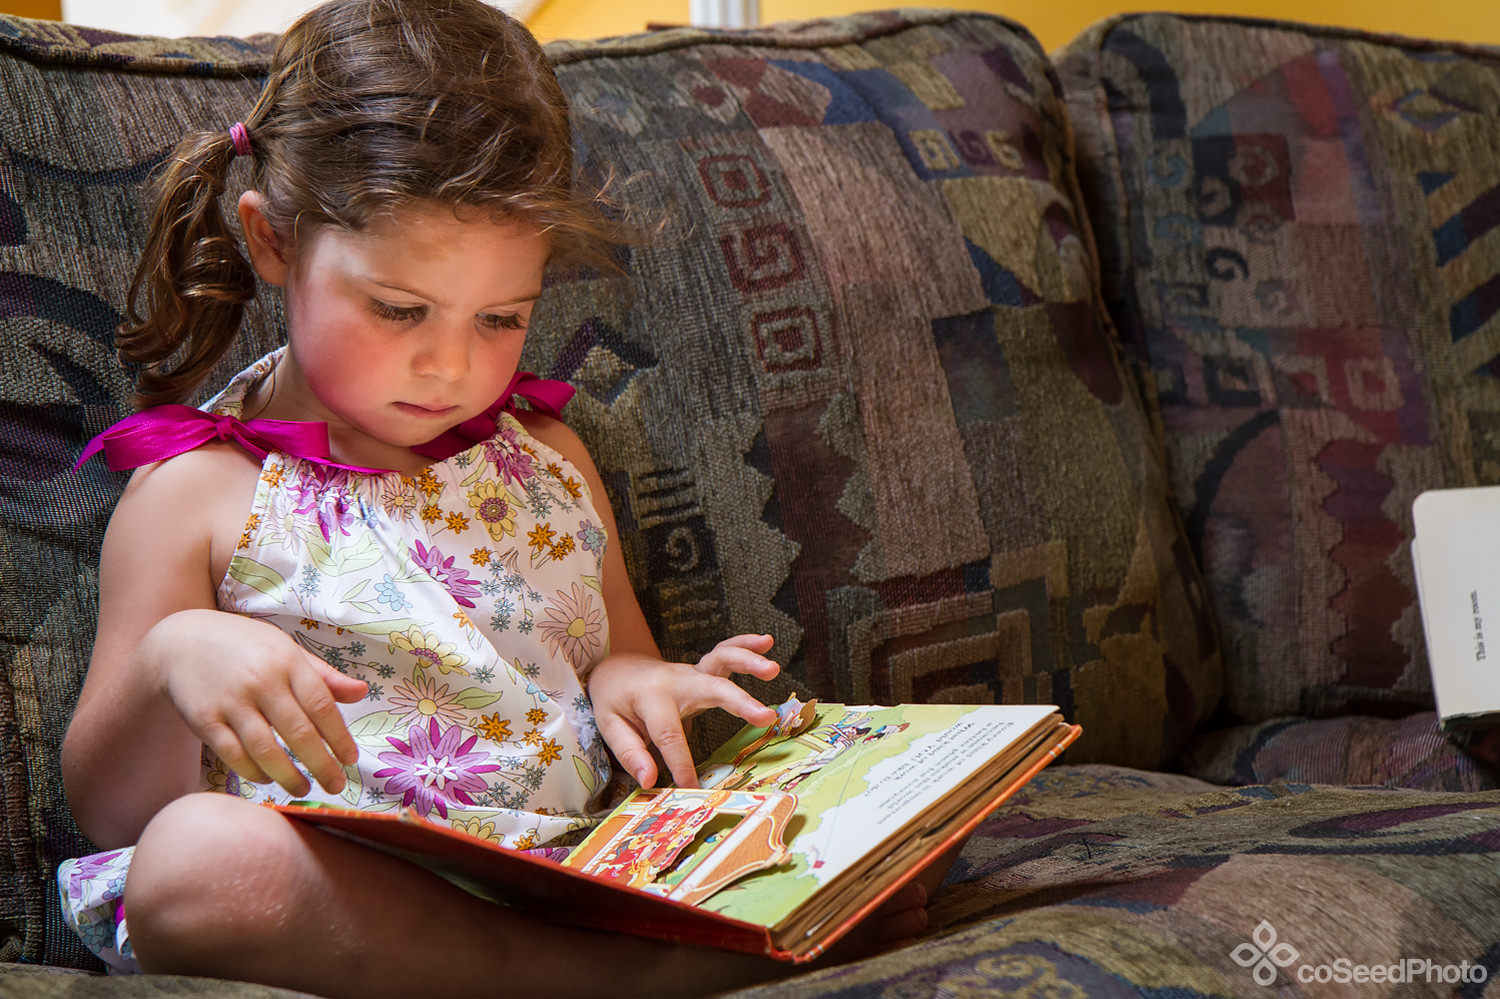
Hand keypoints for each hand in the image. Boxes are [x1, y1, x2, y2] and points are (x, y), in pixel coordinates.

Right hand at [141, 609, 368, 796]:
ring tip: (303, 789)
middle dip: (321, 765)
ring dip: (289, 777)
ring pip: (266, 750)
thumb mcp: (286, 650)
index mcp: (287, 661)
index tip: (351, 760)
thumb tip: (361, 693)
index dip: (339, 737)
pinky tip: (268, 779)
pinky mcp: (204, 719)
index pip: (322, 705)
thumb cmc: (246, 647)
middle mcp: (261, 681)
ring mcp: (231, 701)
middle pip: (299, 733)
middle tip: (336, 786)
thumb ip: (323, 675)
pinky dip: (254, 772)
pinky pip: (234, 755)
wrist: (182, 641)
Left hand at [588, 634, 779, 788]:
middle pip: (710, 689)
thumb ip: (630, 752)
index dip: (681, 764)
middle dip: (739, 702)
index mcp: (651, 697)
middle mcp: (676, 680)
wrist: (617, 669)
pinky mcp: (702, 670)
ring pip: (721, 660)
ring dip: (748, 661)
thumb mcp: (609, 725)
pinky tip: (766, 640)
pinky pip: (725, 652)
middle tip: (766, 717)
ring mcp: (692, 672)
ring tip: (773, 668)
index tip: (691, 788)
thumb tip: (650, 780)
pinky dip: (745, 643)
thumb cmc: (615, 700)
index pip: (669, 736)